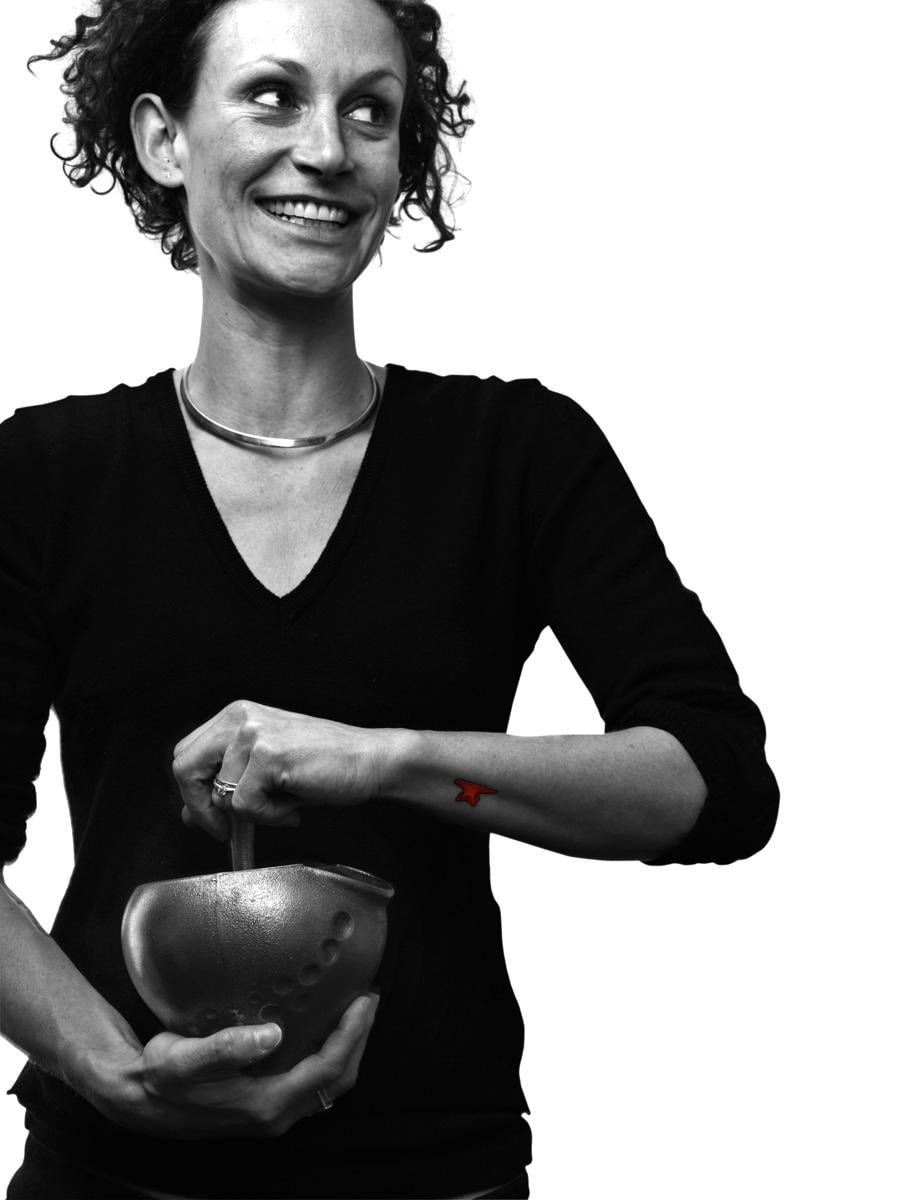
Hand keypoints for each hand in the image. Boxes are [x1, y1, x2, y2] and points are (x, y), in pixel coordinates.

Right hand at [93, 994, 378, 1138]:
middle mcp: (274, 1115)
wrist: (137, 1102)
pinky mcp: (264, 1105)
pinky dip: (327, 1053)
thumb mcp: (182, 1059)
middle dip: (359, 1038)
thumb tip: (272, 1034)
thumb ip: (226, 1048)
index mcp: (265, 1105)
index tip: (365, 999)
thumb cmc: (159, 1077)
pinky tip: (321, 1027)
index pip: (328, 1069)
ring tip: (354, 1009)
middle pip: (338, 1080)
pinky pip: (311, 1081)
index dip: (352, 1034)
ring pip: (328, 1084)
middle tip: (368, 997)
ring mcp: (270, 1114)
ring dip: (347, 1047)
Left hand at [173, 700, 392, 838]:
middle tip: (228, 828)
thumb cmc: (326, 765)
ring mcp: (253, 734)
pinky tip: (294, 805)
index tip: (212, 817)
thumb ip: (227, 785)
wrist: (370, 761)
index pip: (186, 754)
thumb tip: (191, 814)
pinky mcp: (268, 755)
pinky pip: (244, 806)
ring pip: (219, 795)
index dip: (192, 792)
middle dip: (202, 807)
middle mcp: (240, 717)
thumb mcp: (267, 773)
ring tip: (285, 805)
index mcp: (237, 715)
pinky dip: (269, 817)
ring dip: (251, 813)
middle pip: (184, 768)